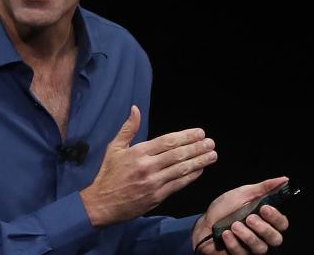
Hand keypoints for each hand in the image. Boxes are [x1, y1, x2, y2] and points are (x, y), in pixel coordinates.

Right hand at [79, 105, 217, 226]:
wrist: (102, 204)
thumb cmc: (108, 174)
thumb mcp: (114, 148)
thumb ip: (128, 128)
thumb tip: (135, 109)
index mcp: (138, 152)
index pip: (167, 141)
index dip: (186, 136)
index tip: (199, 133)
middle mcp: (148, 166)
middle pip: (178, 154)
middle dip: (197, 148)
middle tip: (211, 142)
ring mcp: (153, 183)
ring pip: (181, 170)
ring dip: (199, 161)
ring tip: (212, 155)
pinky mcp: (157, 197)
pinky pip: (178, 185)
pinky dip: (191, 177)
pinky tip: (200, 170)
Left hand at [193, 177, 290, 253]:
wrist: (204, 223)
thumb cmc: (225, 208)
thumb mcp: (244, 194)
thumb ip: (264, 188)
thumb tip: (284, 179)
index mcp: (265, 220)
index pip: (282, 223)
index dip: (276, 217)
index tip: (264, 208)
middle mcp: (261, 235)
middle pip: (276, 239)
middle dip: (263, 228)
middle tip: (249, 218)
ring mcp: (251, 247)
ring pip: (260, 248)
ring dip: (247, 235)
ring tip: (234, 225)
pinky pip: (242, 253)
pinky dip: (233, 242)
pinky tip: (226, 234)